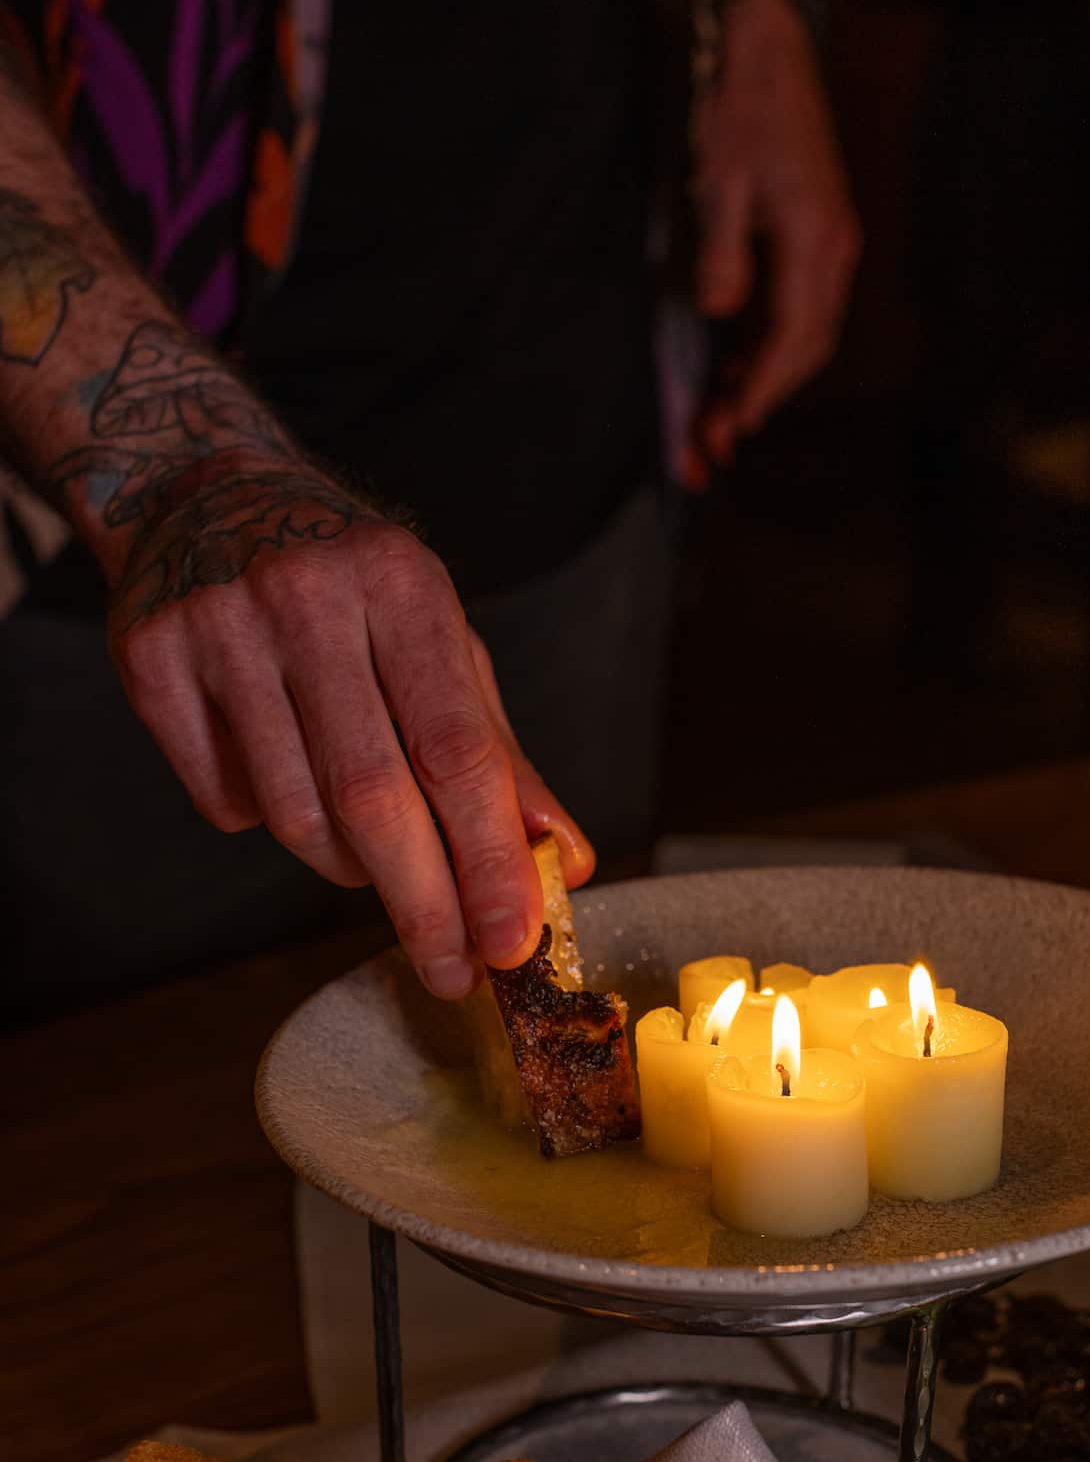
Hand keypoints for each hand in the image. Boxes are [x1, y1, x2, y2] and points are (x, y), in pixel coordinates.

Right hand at [107, 451, 593, 999]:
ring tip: (370, 853)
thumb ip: (500, 756)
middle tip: (452, 970)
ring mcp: (219, 626)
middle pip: (373, 796)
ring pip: (295, 814)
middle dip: (423, 903)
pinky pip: (224, 802)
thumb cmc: (351, 586)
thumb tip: (566, 861)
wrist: (204, 491)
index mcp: (401, 584)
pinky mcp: (150, 658)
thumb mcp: (441, 642)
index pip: (457, 750)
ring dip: (347, 865)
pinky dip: (267, 819)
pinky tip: (281, 773)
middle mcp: (307, 598)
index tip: (513, 941)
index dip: (489, 858)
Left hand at [690, 0, 861, 470]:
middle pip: (808, 346)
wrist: (771, 53)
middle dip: (765, 395)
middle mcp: (834, 250)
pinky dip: (771, 345)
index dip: (765, 387)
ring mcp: (831, 246)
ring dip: (767, 375)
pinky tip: (738, 364)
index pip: (796, 336)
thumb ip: (724, 252)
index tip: (735, 424)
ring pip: (807, 333)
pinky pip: (800, 309)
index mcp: (816, 240)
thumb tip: (722, 310)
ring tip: (721, 411)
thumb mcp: (722, 180)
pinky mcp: (818, 239)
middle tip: (718, 437)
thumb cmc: (745, 110)